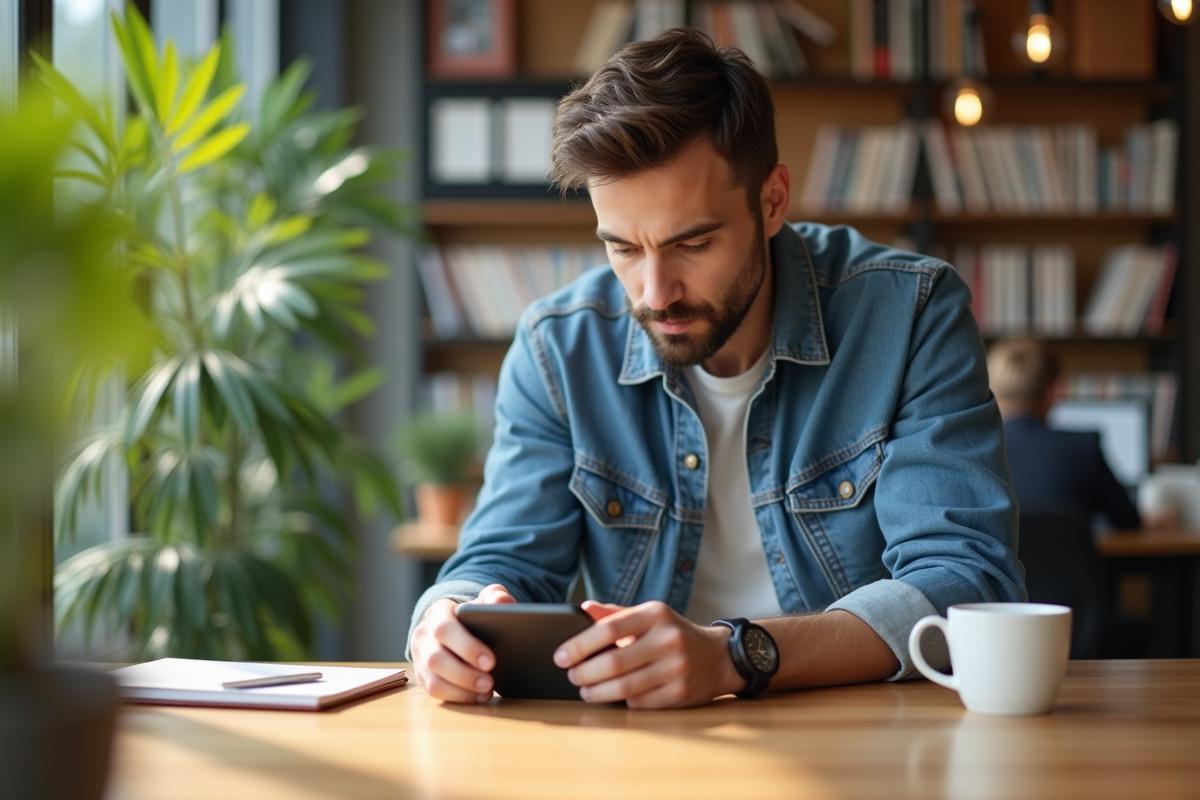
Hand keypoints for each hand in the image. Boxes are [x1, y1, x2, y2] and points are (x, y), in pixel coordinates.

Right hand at [410, 584, 515, 703]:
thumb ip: (495, 596)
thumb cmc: (472, 614)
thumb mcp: (483, 600)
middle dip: (464, 674)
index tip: (491, 661)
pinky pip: (434, 692)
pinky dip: (457, 697)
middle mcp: (423, 634)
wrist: (455, 625)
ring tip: (486, 692)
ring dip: (461, 690)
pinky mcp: (422, 675)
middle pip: (436, 658)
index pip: (445, 629)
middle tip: (490, 682)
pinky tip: (478, 697)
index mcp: (438, 612)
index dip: (467, 647)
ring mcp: (420, 657)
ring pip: (433, 680)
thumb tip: (501, 602)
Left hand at [553, 600, 743, 708]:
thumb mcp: (649, 615)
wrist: (718, 657)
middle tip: (572, 676)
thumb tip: (582, 609)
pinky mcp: (681, 693)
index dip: (579, 645)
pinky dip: (622, 701)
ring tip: (585, 690)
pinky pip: (640, 702)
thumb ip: (615, 614)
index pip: (609, 629)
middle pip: (614, 662)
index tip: (560, 656)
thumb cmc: (673, 634)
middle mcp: (669, 639)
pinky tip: (614, 696)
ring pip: (624, 687)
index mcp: (656, 614)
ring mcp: (677, 668)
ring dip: (597, 692)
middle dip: (584, 673)